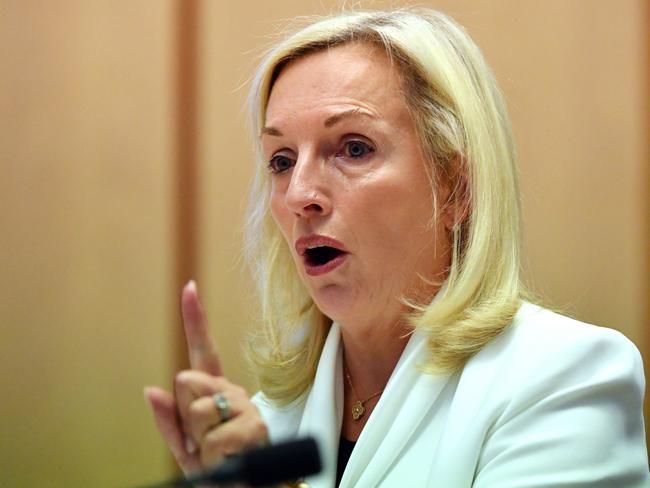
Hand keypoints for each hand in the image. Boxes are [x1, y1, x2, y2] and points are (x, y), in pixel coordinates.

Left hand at [144, 281, 268, 474]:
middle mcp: (232, 392)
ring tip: (218, 454)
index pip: (203, 351)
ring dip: (199, 443)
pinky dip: (213, 457)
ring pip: (197, 411)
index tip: (189, 287)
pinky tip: (229, 459)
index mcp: (214, 393)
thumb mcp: (185, 448)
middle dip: (184, 418)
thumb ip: (167, 421)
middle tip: (203, 443)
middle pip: (185, 382)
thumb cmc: (218, 468)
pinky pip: (214, 436)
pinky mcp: (255, 427)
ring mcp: (245, 407)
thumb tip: (150, 390)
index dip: (195, 318)